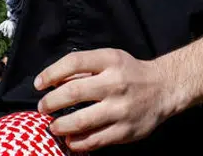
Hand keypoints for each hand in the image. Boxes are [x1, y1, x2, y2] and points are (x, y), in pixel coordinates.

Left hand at [35, 49, 181, 151]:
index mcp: (110, 60)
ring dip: (60, 125)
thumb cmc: (130, 73)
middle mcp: (115, 83)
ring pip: (81, 120)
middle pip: (73, 92)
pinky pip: (95, 140)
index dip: (51, 73)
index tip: (39, 84)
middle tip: (42, 108)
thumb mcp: (110, 59)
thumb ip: (85, 68)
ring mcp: (121, 109)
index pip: (73, 62)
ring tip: (53, 126)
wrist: (164, 89)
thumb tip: (53, 82)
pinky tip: (70, 140)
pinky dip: (78, 142)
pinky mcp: (125, 130)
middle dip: (51, 102)